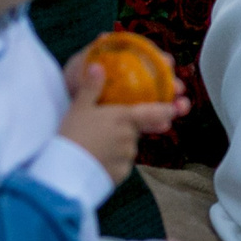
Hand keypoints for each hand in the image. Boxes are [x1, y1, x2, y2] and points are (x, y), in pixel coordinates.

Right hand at [58, 56, 188, 184]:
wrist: (65, 169)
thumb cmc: (72, 134)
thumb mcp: (79, 107)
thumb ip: (91, 87)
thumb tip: (97, 66)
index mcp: (124, 118)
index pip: (155, 112)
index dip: (167, 110)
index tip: (175, 108)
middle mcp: (130, 137)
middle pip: (136, 131)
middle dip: (129, 130)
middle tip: (106, 131)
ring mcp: (127, 157)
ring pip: (128, 148)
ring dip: (119, 146)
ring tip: (95, 146)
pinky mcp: (121, 174)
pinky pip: (121, 165)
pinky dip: (113, 162)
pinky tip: (96, 160)